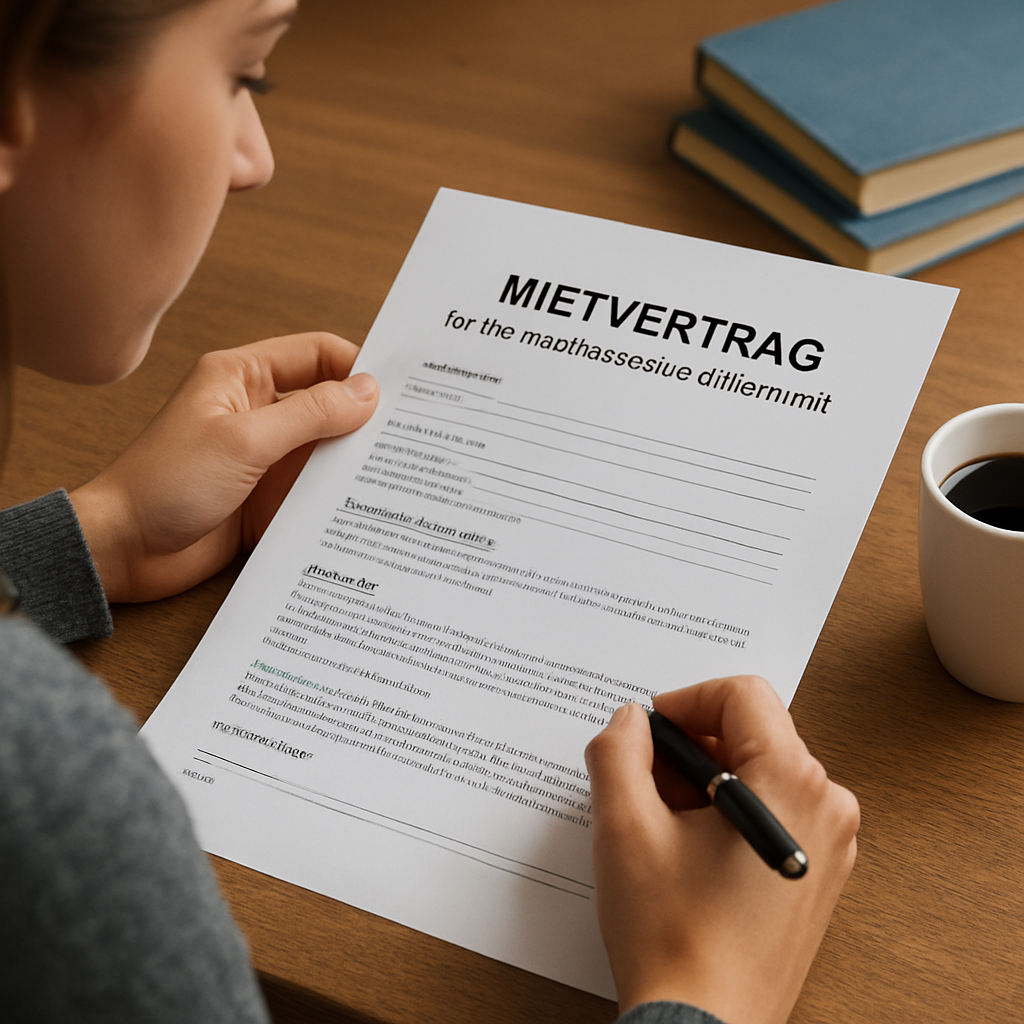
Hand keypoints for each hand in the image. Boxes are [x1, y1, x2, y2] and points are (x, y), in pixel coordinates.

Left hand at [70, 332, 378, 602]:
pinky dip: (338, 496)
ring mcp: (264, 457)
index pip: (316, 355)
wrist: (124, 550)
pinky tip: (367, 506)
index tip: (399, 391)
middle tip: (410, 433)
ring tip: (397, 472)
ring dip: (353, 461)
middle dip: (365, 417)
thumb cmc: (164, 483)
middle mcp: (257, 412)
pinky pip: (314, 490)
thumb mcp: (244, 441)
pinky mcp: (268, 498)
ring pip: (326, 449)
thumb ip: (310, 414)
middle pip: (327, 402)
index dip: (357, 367)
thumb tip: (368, 392)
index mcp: (243, 378)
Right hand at [585, 676, 858, 1023]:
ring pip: (759, 772)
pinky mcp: (816, 873)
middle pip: (752, 733)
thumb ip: (619, 752)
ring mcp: (829, 844)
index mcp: (792, 783)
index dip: (685, 700)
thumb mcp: (624, 828)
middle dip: (689, 746)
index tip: (649, 729)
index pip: (743, 696)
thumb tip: (630, 722)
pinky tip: (685, 847)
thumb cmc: (673, 940)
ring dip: (703, 780)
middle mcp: (827, 808)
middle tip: (642, 779)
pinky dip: (726, 811)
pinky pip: (772, 810)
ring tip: (659, 820)